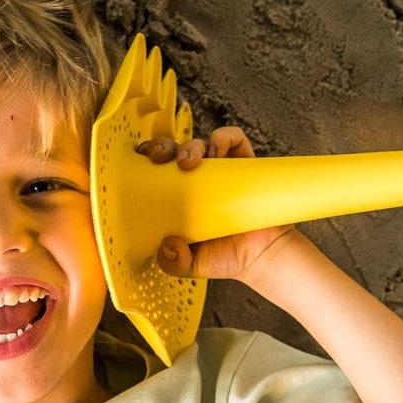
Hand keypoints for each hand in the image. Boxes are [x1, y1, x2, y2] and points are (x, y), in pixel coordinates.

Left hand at [137, 126, 293, 283]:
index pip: (153, 168)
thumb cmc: (224, 257)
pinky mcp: (244, 164)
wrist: (262, 258)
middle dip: (162, 146)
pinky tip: (218, 151)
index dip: (145, 158)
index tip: (141, 162)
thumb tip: (168, 245)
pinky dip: (224, 137)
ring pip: (199, 143)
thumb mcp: (189, 265)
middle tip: (161, 159)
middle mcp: (195, 179)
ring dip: (190, 145)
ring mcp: (220, 170)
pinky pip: (234, 139)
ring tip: (190, 162)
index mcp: (175, 195)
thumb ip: (173, 262)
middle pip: (172, 149)